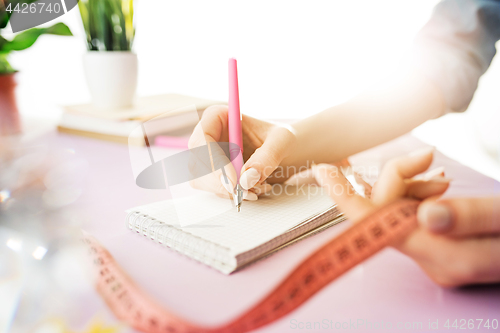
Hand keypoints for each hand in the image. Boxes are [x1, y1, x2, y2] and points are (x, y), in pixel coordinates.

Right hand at [188, 105, 296, 199]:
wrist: (286, 152)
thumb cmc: (282, 139)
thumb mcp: (282, 142)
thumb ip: (267, 157)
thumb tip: (246, 179)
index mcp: (219, 117)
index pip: (202, 138)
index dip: (213, 160)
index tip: (234, 179)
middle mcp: (208, 136)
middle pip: (197, 162)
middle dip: (220, 182)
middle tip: (245, 192)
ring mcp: (207, 156)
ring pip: (202, 179)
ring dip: (228, 190)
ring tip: (258, 188)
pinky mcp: (213, 174)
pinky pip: (213, 189)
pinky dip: (232, 195)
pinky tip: (253, 190)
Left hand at [312, 147, 499, 286]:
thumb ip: (471, 217)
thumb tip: (425, 213)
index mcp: (446, 258)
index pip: (381, 227)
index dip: (348, 199)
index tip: (324, 172)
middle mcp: (433, 262)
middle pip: (389, 216)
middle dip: (398, 178)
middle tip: (427, 156)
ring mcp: (436, 256)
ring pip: (400, 213)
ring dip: (411, 184)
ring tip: (435, 167)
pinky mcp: (441, 247)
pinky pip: (413, 216)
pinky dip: (418, 194)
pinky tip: (436, 182)